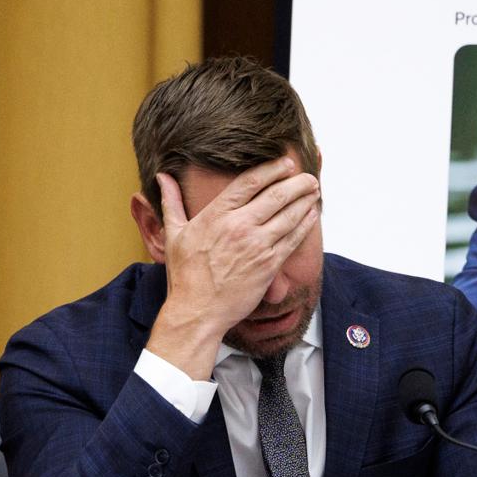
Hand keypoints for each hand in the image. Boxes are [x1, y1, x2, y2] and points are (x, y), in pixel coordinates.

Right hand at [146, 158, 319, 376]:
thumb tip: (162, 177)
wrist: (197, 312)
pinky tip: (312, 214)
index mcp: (216, 215)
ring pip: (289, 215)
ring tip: (314, 190)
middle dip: (296, 182)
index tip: (285, 163)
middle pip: (276, 195)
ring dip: (305, 200)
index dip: (272, 169)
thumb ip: (171, 202)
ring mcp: (256, 246)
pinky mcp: (269, 265)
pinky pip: (293, 239)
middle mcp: (239, 226)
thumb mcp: (173, 234)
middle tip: (307, 176)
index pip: (250, 182)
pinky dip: (305, 224)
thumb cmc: (185, 276)